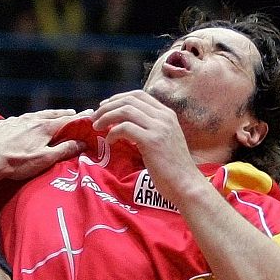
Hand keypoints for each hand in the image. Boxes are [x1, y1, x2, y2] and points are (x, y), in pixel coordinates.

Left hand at [0, 109, 86, 180]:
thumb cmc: (18, 163)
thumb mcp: (45, 159)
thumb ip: (64, 150)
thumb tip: (81, 143)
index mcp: (43, 127)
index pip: (65, 120)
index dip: (78, 118)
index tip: (88, 114)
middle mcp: (29, 120)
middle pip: (49, 114)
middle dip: (61, 114)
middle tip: (70, 112)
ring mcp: (14, 121)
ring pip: (32, 116)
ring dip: (42, 116)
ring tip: (47, 116)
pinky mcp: (0, 125)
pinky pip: (15, 120)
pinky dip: (23, 121)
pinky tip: (21, 123)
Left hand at [91, 90, 201, 205]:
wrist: (185, 184)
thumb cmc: (172, 167)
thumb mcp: (162, 139)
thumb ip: (148, 127)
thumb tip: (122, 122)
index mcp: (167, 114)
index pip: (138, 95)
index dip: (118, 98)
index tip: (104, 106)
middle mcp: (164, 116)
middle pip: (129, 100)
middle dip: (108, 106)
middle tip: (94, 117)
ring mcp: (159, 127)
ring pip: (125, 111)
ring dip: (106, 117)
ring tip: (96, 127)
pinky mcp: (152, 141)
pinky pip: (125, 128)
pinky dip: (113, 133)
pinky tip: (109, 142)